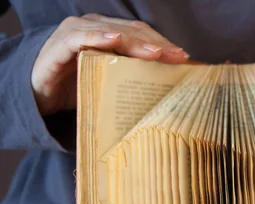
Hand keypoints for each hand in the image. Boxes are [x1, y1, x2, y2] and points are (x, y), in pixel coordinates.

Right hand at [32, 14, 188, 115]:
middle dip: (157, 44)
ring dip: (136, 42)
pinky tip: (115, 41)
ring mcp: (78, 33)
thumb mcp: (113, 83)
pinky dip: (99, 37)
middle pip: (133, 32)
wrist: (42, 96)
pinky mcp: (61, 44)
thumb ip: (135, 78)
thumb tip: (170, 88)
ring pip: (113, 32)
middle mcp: (97, 28)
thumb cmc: (81, 87)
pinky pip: (81, 37)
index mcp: (112, 35)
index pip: (143, 35)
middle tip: (177, 57)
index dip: (164, 44)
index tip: (184, 58)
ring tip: (156, 52)